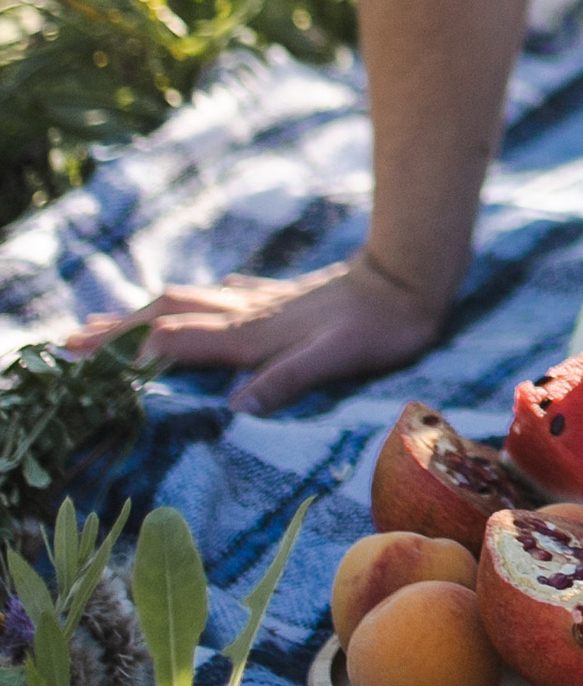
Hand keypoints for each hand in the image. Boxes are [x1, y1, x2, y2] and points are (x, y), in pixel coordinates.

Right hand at [83, 248, 450, 414]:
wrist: (409, 278)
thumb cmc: (376, 328)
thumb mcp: (332, 360)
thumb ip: (285, 381)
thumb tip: (234, 408)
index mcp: (250, 335)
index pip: (171, 343)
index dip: (125, 353)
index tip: (78, 361)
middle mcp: (246, 315)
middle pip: (166, 317)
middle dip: (117, 330)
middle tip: (70, 342)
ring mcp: (263, 302)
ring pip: (189, 302)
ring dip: (146, 312)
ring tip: (112, 318)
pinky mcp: (285, 295)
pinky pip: (225, 296)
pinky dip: (198, 299)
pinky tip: (204, 295)